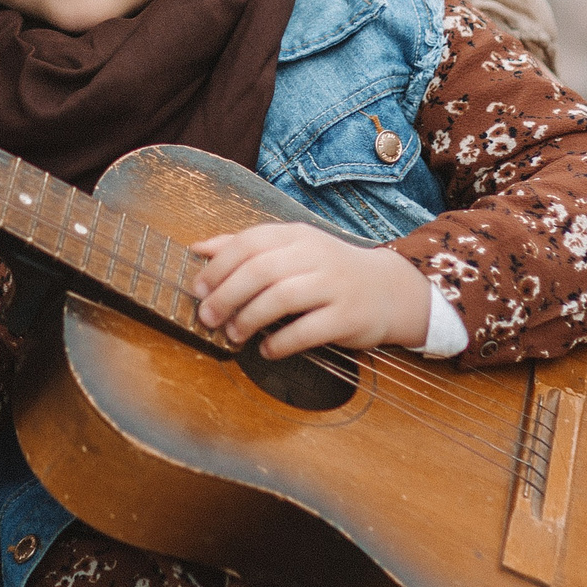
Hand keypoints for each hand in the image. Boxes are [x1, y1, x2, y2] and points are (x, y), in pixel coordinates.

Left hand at [190, 223, 431, 357]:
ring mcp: (333, 286)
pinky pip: (306, 330)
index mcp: (296, 236)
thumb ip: (245, 248)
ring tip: (233, 335)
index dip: (218, 267)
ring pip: (281, 298)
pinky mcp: (347, 317)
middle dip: (226, 296)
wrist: (388, 290)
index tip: (197, 289)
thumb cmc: (327, 272)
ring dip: (248, 319)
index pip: (249, 243)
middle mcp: (314, 256)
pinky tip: (266, 349)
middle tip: (207, 318)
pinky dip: (279, 343)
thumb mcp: (290, 250)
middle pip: (260, 270)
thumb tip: (198, 248)